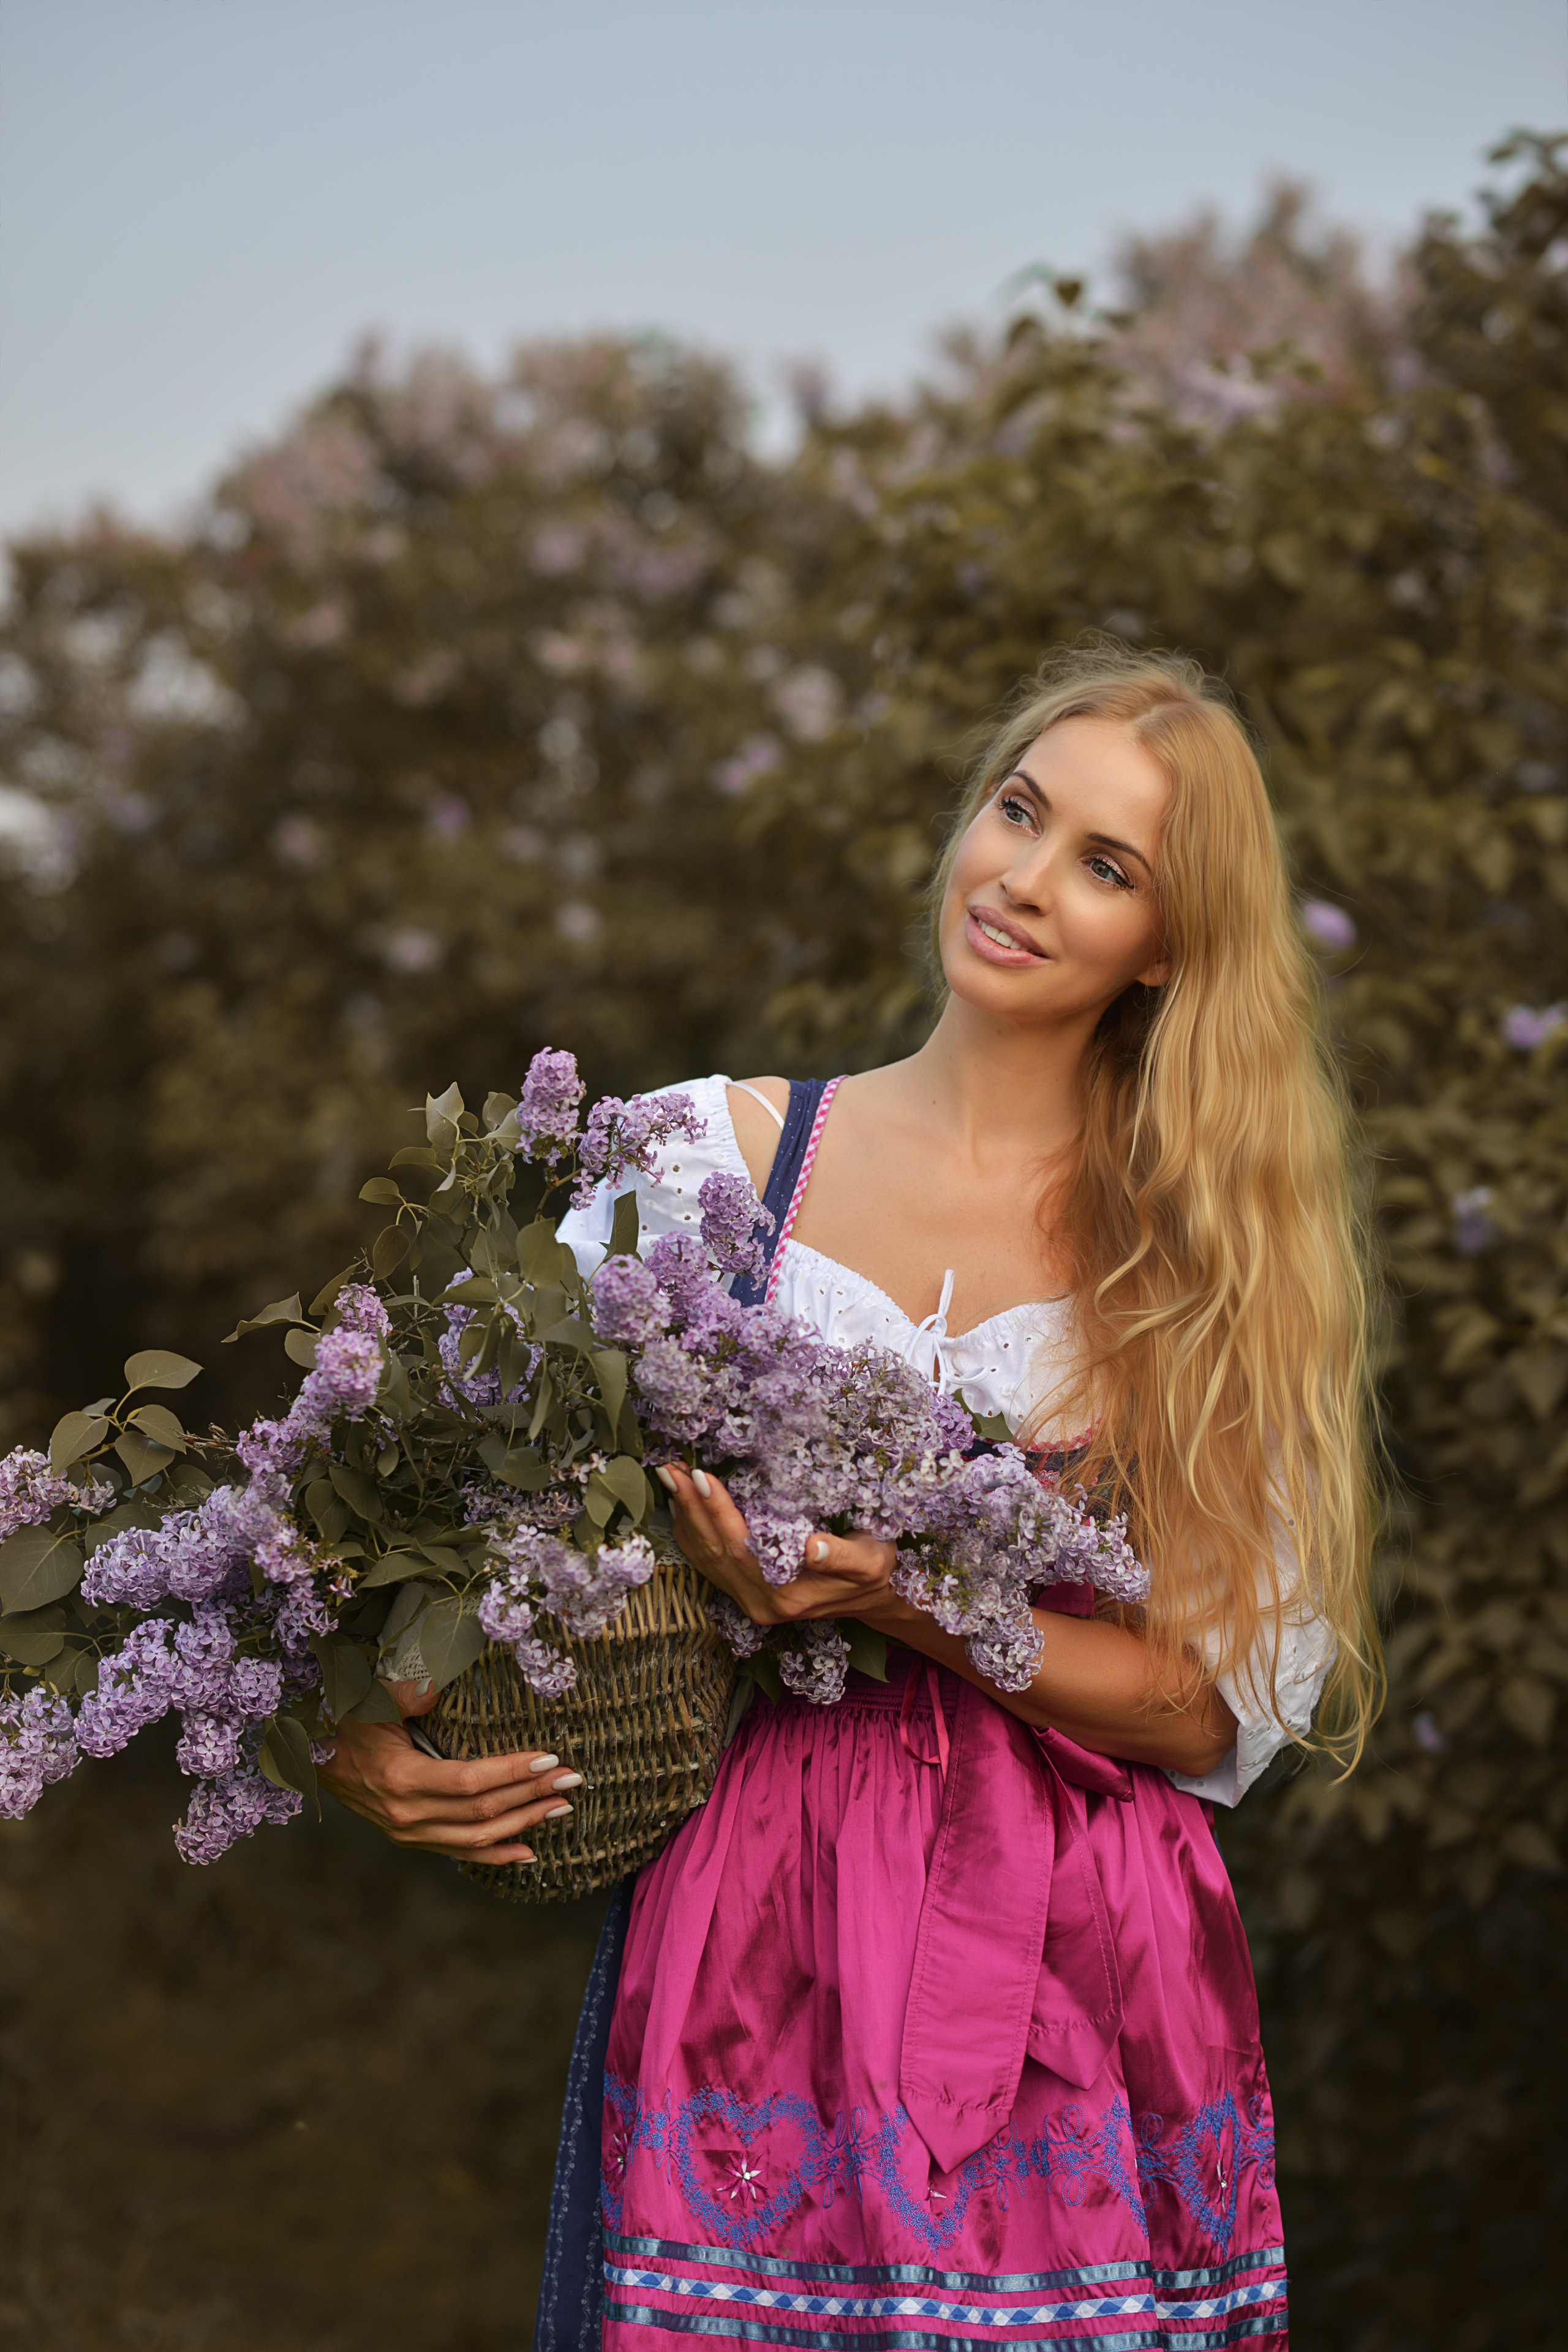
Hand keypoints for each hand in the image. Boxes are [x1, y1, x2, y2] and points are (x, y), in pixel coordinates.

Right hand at [316, 1678, 581, 1865]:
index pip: (469, 1781)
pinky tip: (528, 1851)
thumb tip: (436, 1685)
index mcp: (401, 1779)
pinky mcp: (413, 1840)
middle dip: (531, 1795)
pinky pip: (461, 1853)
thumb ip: (407, 1693)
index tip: (547, 1758)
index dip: (510, 1772)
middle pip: (481, 1811)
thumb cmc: (347, 1722)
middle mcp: (408, 1814)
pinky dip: (495, 1855)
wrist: (315, 1758)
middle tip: (571, 1778)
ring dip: (524, 1824)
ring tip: (561, 1808)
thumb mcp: (372, 1701)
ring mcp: (410, 1833)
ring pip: (477, 1837)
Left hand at [655, 1462, 896, 1623]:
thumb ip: (840, 1555)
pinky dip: (691, 1534)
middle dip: (691, 1506)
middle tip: (670, 1468)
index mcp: (786, 1595)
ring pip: (706, 1556)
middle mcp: (760, 1603)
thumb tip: (812, 1547)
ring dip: (685, 1516)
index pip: (741, 1546)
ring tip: (668, 1479)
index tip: (701, 1476)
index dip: (719, 1510)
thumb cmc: (874, 1571)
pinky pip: (708, 1563)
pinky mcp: (745, 1594)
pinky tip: (681, 1508)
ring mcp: (749, 1601)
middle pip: (715, 1550)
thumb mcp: (870, 1560)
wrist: (874, 1598)